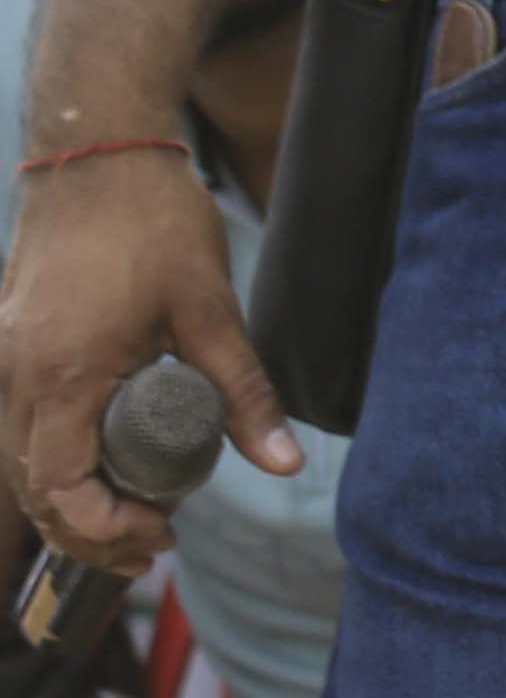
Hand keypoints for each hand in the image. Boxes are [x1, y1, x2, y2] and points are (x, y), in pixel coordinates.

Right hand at [0, 156, 295, 579]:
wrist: (98, 155)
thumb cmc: (152, 225)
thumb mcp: (211, 310)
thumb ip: (243, 392)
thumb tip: (285, 462)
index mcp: (61, 379)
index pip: (59, 491)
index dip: (104, 529)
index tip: (162, 532)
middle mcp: (14, 381)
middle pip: (30, 491)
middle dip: (86, 531)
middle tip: (152, 542)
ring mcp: (2, 365)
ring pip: (16, 463)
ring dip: (66, 502)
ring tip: (131, 516)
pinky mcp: (8, 349)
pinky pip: (16, 428)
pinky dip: (51, 462)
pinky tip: (98, 465)